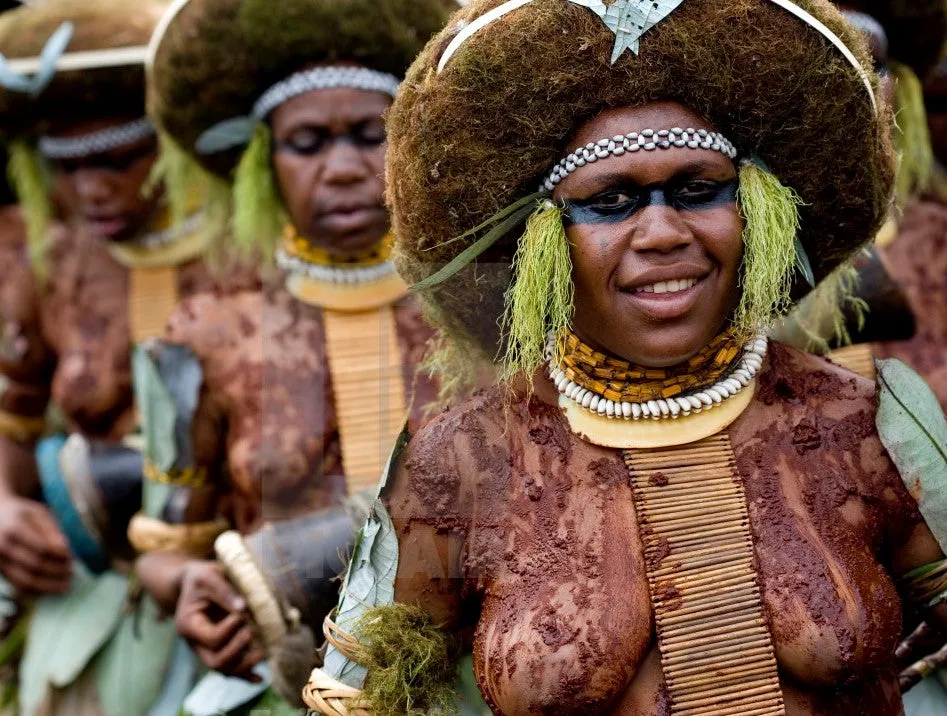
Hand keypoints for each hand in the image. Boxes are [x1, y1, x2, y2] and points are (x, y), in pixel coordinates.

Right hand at [0, 494, 70, 594]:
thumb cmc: (22, 513)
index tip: (72, 558)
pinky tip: (50, 588)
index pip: (42, 549)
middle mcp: (2, 546)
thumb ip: (52, 530)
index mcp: (14, 528)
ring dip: (48, 586)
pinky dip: (36, 590)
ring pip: (24, 581)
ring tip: (65, 586)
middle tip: (72, 574)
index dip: (59, 557)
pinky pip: (17, 585)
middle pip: (34, 566)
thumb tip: (65, 550)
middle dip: (57, 572)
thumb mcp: (38, 513)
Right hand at [175, 560, 263, 680]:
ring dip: (245, 665)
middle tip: (253, 632)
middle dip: (238, 651)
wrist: (196, 582)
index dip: (230, 629)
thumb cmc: (202, 577)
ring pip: (224, 670)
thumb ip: (224, 591)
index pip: (212, 639)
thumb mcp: (209, 576)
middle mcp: (196, 643)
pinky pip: (231, 669)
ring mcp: (208, 649)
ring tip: (264, 652)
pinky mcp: (220, 649)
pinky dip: (246, 674)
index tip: (242, 613)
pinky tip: (260, 678)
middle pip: (215, 662)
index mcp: (189, 625)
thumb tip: (244, 608)